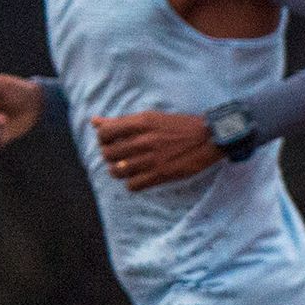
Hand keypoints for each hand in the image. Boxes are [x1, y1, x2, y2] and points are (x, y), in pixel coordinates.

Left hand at [91, 111, 222, 191]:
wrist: (209, 138)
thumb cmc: (180, 126)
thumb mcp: (150, 118)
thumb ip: (121, 122)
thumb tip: (94, 122)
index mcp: (140, 123)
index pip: (104, 134)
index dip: (103, 140)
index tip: (112, 142)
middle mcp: (143, 140)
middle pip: (108, 154)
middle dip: (111, 157)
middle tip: (121, 157)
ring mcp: (152, 159)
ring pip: (118, 171)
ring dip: (119, 171)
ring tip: (128, 169)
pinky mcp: (161, 174)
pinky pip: (133, 186)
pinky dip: (132, 184)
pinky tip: (140, 178)